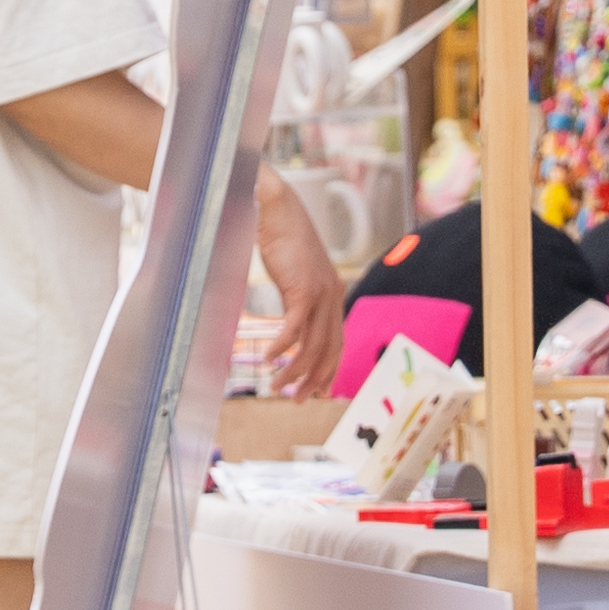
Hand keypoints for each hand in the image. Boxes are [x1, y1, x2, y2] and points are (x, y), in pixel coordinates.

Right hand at [252, 175, 352, 399]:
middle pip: (328, 350)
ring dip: (294, 370)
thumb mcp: (295, 275)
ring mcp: (320, 293)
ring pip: (311, 345)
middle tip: (299, 399)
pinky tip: (270, 359)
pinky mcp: (304, 288)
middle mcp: (332, 296)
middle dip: (315, 379)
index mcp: (333, 294)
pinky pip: (294, 329)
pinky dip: (282, 347)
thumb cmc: (283, 239)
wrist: (279, 210)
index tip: (321, 390)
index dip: (330, 369)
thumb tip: (289, 320)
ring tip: (277, 385)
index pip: (337, 341)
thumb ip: (298, 298)